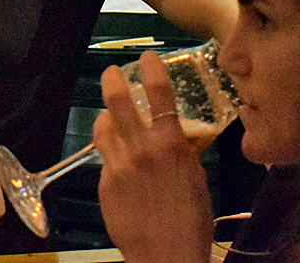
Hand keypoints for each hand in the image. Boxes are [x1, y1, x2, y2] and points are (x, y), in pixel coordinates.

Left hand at [93, 50, 213, 262]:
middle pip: (118, 101)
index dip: (151, 69)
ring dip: (106, 118)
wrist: (166, 257)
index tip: (146, 56)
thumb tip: (177, 134)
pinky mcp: (104, 184)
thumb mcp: (196, 179)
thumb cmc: (192, 221)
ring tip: (110, 118)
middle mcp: (141, 150)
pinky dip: (111, 156)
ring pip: (103, 128)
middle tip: (111, 72)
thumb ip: (182, 151)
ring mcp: (118, 166)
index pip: (159, 94)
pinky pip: (105, 160)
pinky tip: (121, 167)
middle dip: (112, 80)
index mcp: (170, 145)